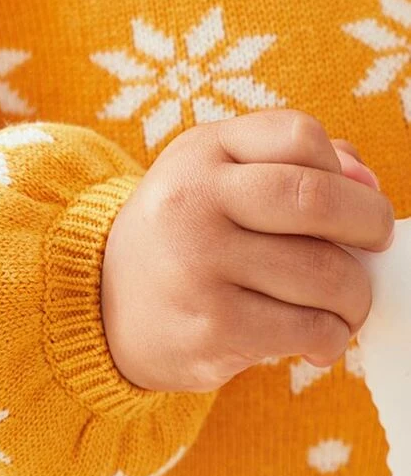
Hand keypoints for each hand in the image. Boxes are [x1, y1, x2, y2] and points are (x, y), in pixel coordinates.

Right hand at [100, 109, 394, 392]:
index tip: (350, 196)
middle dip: (370, 226)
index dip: (342, 168)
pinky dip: (331, 338)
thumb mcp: (213, 175)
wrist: (101, 306)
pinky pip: (309, 328)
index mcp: (200, 152)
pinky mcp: (212, 327)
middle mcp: (194, 201)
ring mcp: (200, 265)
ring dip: (355, 298)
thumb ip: (290, 163)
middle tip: (374, 244)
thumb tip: (366, 181)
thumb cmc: (179, 235)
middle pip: (319, 200)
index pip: (298, 136)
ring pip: (326, 275)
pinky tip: (315, 339)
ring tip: (342, 306)